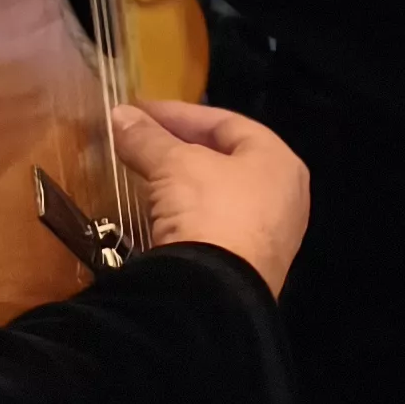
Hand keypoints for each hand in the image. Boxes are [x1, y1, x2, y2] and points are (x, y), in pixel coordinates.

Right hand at [115, 99, 309, 294]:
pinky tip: (161, 210)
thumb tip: (120, 115)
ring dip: (182, 178)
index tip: (139, 110)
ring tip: (145, 169)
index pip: (228, 123)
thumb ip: (148, 139)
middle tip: (140, 137)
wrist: (216, 293)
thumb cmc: (210, 210)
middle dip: (180, 145)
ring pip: (220, 192)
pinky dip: (188, 209)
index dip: (181, 113)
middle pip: (226, 157)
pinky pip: (215, 223)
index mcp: (279, 161)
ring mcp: (270, 233)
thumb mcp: (174, 165)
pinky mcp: (248, 263)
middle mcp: (284, 194)